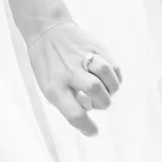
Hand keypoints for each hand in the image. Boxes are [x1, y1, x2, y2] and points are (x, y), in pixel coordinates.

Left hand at [22, 10, 122, 135]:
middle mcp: (69, 72)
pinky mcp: (96, 48)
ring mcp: (84, 59)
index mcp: (54, 86)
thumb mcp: (46, 85)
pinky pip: (114, 69)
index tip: (93, 131)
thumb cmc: (47, 64)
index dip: (87, 127)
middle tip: (98, 101)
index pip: (74, 113)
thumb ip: (65, 102)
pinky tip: (109, 79)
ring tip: (105, 89)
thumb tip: (86, 118)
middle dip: (101, 103)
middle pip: (96, 94)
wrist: (47, 30)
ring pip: (109, 80)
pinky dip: (115, 79)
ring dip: (111, 90)